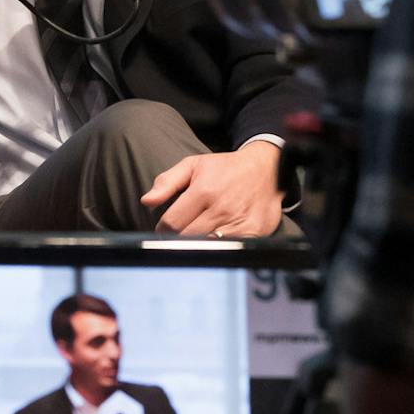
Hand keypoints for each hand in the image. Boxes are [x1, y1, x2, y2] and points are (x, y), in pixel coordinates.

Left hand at [140, 140, 282, 236]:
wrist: (266, 169)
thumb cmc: (225, 168)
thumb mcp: (192, 165)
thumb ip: (166, 182)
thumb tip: (146, 201)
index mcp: (203, 192)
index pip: (171, 223)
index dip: (162, 229)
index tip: (164, 229)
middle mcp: (221, 209)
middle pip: (187, 238)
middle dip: (177, 238)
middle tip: (178, 234)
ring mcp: (239, 222)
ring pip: (207, 245)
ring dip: (197, 244)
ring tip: (195, 236)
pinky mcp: (255, 232)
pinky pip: (229, 248)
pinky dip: (218, 246)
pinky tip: (215, 238)